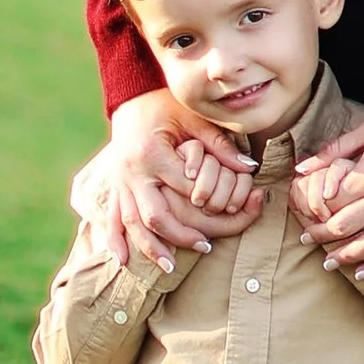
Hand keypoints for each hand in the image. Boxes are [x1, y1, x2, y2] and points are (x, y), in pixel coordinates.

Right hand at [82, 90, 260, 274]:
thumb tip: (250, 168)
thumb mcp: (193, 118)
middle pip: (155, 214)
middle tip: (205, 246)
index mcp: (152, 153)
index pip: (184, 187)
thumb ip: (219, 144)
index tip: (230, 211)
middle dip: (180, 235)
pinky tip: (123, 261)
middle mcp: (132, 171)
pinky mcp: (113, 185)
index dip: (208, 199)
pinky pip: (112, 218)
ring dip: (150, 247)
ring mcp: (119, 180)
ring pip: (131, 223)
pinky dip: (115, 241)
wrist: (130, 96)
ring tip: (170, 267)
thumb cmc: (166, 105)